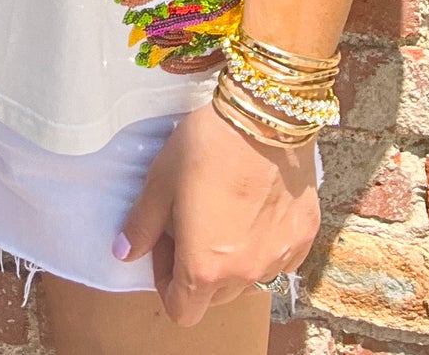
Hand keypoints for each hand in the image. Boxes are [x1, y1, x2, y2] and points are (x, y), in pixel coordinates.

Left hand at [114, 101, 319, 326]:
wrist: (264, 118)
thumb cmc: (206, 147)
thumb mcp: (160, 181)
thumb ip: (141, 224)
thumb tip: (123, 252)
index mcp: (205, 269)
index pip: (182, 311)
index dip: (165, 281)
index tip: (166, 242)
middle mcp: (246, 275)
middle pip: (215, 297)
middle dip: (197, 269)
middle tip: (190, 221)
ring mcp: (280, 258)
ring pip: (248, 278)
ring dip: (231, 258)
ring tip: (223, 209)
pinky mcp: (305, 237)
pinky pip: (278, 257)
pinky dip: (263, 243)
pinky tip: (255, 205)